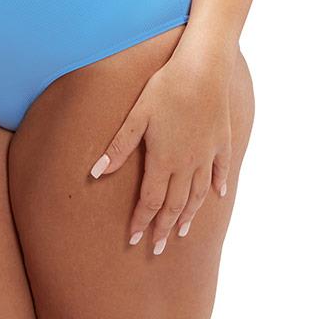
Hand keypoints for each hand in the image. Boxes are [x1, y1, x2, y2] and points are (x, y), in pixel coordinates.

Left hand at [88, 54, 230, 254]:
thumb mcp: (137, 115)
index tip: (133, 239)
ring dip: (189, 215)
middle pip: (174, 205)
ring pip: (198, 194)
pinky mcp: (222, 142)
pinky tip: (217, 195)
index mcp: (163, 160)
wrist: (203, 70)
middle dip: (164, 228)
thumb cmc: (166, 88)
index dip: (141, 221)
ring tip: (183, 231)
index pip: (151, 201)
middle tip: (158, 248)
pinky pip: (220, 171)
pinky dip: (217, 186)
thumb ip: (119, 147)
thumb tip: (97, 173)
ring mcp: (207, 155)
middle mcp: (187, 164)